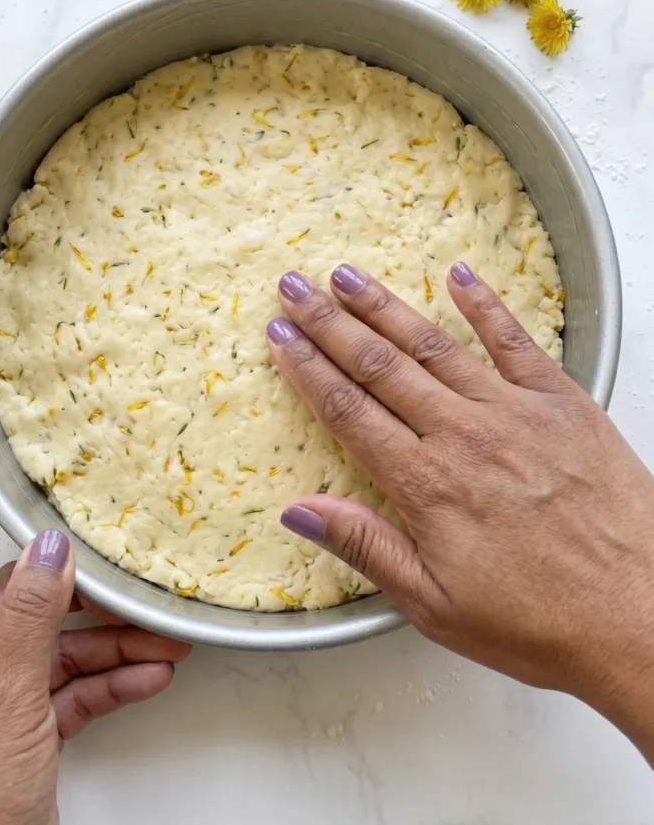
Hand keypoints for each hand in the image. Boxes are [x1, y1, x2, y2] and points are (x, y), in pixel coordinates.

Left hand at [0, 468, 190, 824]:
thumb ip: (27, 620)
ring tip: (162, 633)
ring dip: (110, 643)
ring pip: (55, 648)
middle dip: (80, 595)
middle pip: (19, 603)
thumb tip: (48, 550)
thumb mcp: (1, 703)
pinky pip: (71, 690)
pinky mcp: (22, 731)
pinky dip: (110, 682)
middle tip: (124, 571)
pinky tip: (149, 673)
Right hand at [267, 262, 653, 759]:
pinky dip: (485, 306)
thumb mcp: (434, 603)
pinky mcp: (564, 404)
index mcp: (426, 483)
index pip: (348, 410)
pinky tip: (457, 275)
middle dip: (330, 322)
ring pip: (435, 346)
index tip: (279, 334)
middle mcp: (464, 435)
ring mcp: (516, 413)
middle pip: (381, 366)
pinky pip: (517, 343)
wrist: (638, 618)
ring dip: (386, 307)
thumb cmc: (536, 622)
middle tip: (295, 285)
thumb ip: (365, 546)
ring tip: (347, 275)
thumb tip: (297, 509)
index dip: (307, 368)